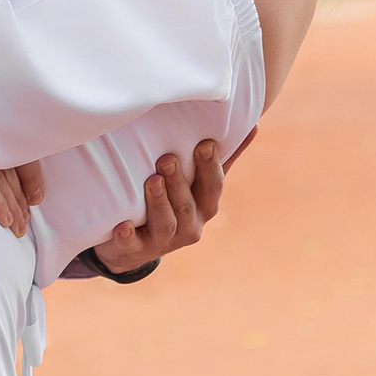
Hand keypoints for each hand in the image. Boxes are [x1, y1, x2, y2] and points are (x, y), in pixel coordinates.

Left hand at [90, 135, 228, 276]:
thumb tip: (253, 125)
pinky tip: (122, 227)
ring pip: (165, 223)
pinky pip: (132, 245)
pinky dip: (127, 237)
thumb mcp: (199, 183)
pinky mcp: (135, 250)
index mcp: (205, 206)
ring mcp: (163, 241)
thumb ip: (223, 158)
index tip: (204, 144)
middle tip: (167, 159)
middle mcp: (189, 226)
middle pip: (187, 205)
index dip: (209, 167)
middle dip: (179, 182)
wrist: (136, 246)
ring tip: (152, 181)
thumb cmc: (174, 202)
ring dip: (159, 203)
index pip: (212, 186)